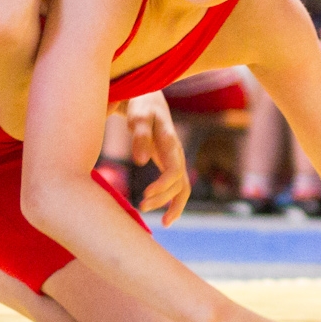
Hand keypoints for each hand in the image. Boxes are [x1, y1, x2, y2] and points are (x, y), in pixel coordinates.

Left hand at [125, 92, 188, 225]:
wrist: (149, 99)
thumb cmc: (141, 106)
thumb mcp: (139, 117)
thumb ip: (140, 136)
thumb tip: (140, 162)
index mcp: (170, 142)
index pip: (174, 170)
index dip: (162, 186)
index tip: (145, 195)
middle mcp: (176, 153)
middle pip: (178, 183)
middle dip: (162, 199)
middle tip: (141, 206)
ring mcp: (175, 159)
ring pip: (182, 188)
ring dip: (171, 204)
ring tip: (161, 222)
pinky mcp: (170, 163)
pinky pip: (178, 187)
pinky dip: (174, 202)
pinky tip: (165, 217)